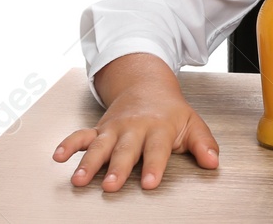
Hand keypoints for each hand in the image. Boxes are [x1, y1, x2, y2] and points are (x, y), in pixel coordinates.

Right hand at [53, 57, 218, 191]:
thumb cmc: (171, 112)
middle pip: (125, 150)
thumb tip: (213, 162)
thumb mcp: (193, 124)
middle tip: (111, 185)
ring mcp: (114, 128)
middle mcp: (134, 128)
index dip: (153, 166)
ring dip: (88, 162)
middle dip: (117, 168)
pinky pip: (80, 136)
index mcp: (159, 128)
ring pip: (100, 146)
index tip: (149, 183)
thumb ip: (203, 144)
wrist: (147, 86)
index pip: (157, 150)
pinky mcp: (98, 129)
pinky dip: (68, 145)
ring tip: (79, 179)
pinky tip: (58, 156)